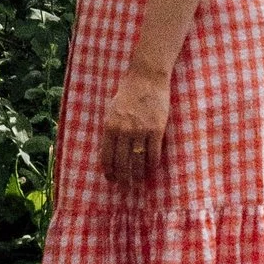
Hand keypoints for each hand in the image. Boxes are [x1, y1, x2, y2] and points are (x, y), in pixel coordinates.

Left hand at [98, 66, 170, 188]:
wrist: (147, 77)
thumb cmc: (128, 92)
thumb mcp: (112, 110)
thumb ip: (111, 130)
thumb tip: (110, 151)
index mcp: (110, 126)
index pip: (107, 157)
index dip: (109, 172)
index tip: (112, 179)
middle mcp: (124, 131)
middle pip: (122, 163)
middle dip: (124, 178)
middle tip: (126, 186)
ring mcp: (140, 130)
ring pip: (138, 161)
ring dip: (138, 175)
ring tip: (138, 181)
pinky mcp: (156, 129)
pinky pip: (154, 153)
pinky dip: (152, 164)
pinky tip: (152, 168)